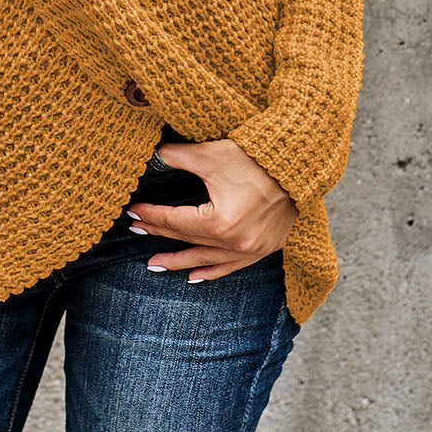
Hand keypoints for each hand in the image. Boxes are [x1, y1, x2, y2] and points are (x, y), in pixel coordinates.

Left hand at [127, 137, 298, 282]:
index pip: (175, 221)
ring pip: (206, 260)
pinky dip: (212, 271)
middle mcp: (235, 242)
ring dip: (180, 262)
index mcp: (220, 221)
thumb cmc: (254, 156)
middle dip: (159, 234)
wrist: (298, 163)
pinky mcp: (265, 248)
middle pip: (187, 240)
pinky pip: (232, 266)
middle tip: (136, 232)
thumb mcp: (211, 153)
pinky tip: (195, 277)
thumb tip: (153, 155)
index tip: (132, 212)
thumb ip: (177, 156)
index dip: (151, 216)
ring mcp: (252, 249)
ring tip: (155, 265)